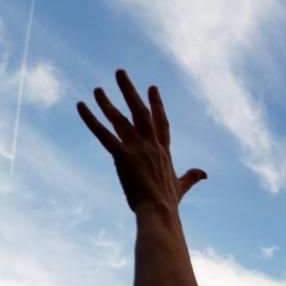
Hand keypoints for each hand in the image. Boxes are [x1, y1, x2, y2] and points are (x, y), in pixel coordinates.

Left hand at [77, 69, 206, 212]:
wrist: (160, 213)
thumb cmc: (169, 204)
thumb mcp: (182, 187)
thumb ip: (191, 177)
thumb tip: (204, 174)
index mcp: (163, 151)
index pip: (160, 122)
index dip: (156, 104)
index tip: (152, 87)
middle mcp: (151, 145)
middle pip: (140, 112)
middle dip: (130, 90)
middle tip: (120, 72)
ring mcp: (137, 149)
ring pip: (120, 120)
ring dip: (107, 102)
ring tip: (97, 89)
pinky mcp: (123, 156)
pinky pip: (103, 134)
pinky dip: (91, 119)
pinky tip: (81, 106)